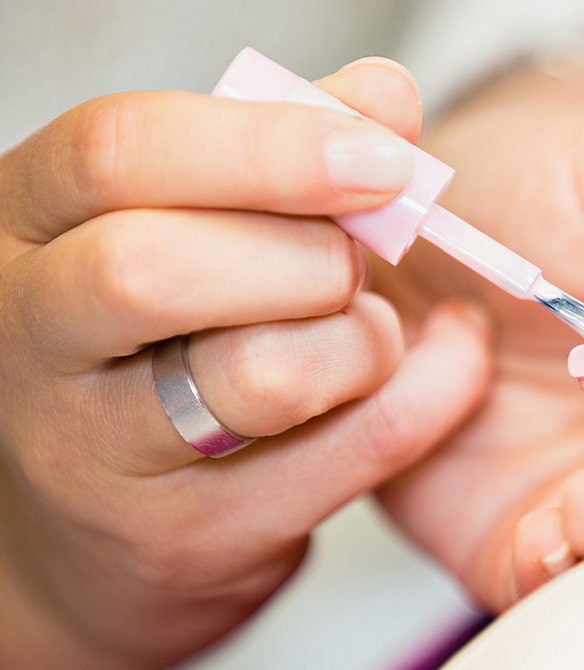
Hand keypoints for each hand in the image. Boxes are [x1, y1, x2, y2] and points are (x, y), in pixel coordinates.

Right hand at [0, 59, 490, 669]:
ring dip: (361, 341)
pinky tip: (423, 375)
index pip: (119, 152)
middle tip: (354, 263)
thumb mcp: (195, 226)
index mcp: (33, 224)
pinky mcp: (187, 539)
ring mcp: (97, 454)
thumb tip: (384, 94)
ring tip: (365, 335)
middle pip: (158, 267)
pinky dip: (420, 403)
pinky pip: (347, 457)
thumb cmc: (165, 341)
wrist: (107, 527)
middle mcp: (34, 336)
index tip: (381, 157)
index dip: (270, 145)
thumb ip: (285, 153)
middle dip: (309, 254)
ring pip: (260, 375)